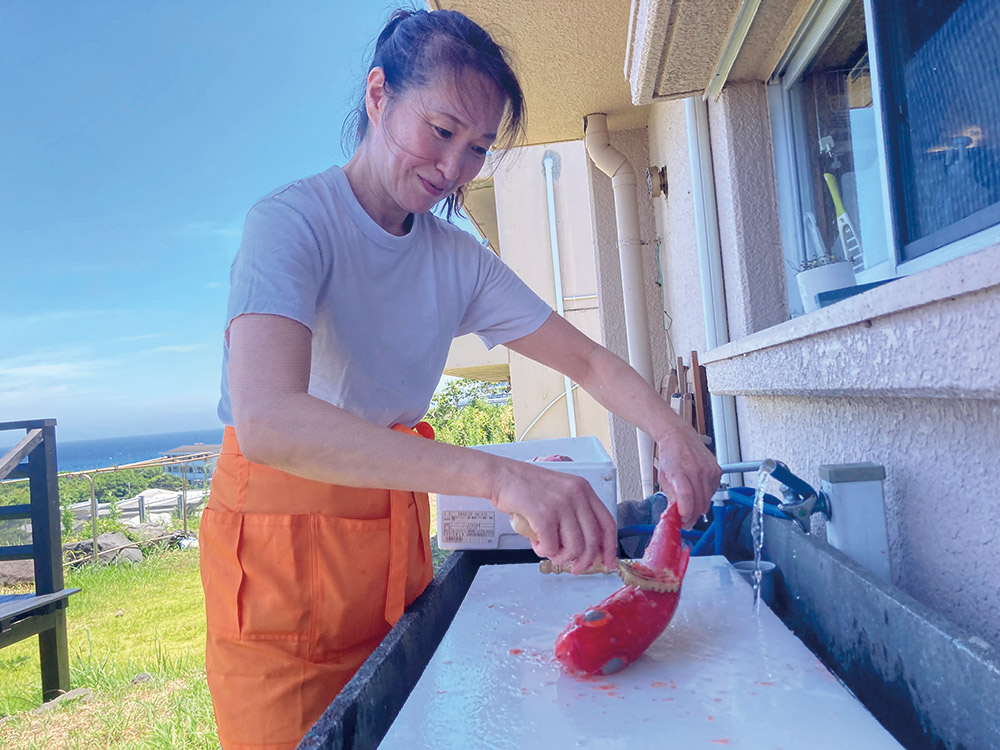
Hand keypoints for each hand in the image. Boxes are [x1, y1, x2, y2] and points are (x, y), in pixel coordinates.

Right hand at [489, 459, 617, 573]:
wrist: (502, 476)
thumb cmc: (526, 487)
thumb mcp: (560, 492)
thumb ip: (575, 514)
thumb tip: (587, 546)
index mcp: (583, 489)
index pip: (607, 522)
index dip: (609, 546)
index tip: (608, 561)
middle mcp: (576, 495)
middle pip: (592, 540)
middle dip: (585, 561)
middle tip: (576, 567)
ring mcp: (560, 504)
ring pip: (574, 547)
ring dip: (560, 557)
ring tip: (549, 550)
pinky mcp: (543, 514)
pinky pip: (551, 547)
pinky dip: (544, 551)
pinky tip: (537, 543)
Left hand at [655, 422, 721, 528]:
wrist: (679, 437)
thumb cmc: (670, 455)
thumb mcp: (663, 477)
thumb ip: (671, 497)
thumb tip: (675, 514)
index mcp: (679, 471)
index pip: (686, 497)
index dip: (686, 513)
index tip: (682, 521)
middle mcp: (696, 471)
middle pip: (699, 503)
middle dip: (692, 517)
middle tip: (685, 521)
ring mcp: (708, 471)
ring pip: (707, 501)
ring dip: (699, 508)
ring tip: (690, 506)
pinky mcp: (717, 471)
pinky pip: (713, 492)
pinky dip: (706, 497)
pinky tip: (698, 492)